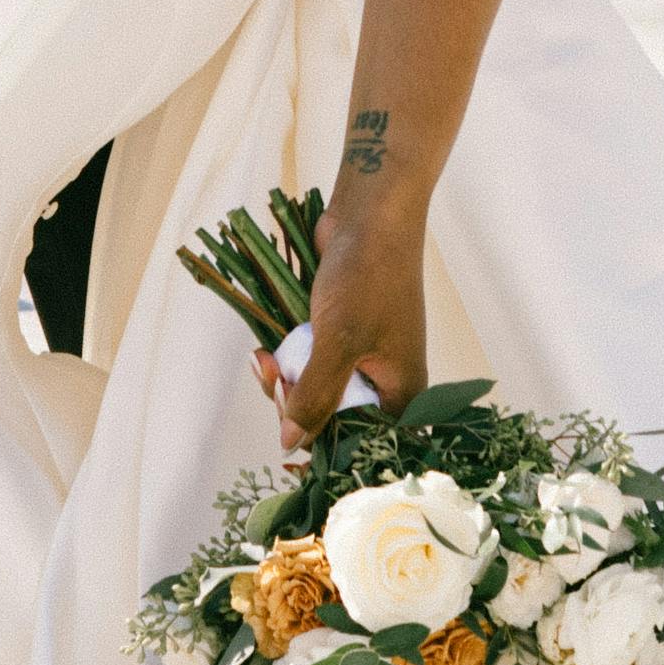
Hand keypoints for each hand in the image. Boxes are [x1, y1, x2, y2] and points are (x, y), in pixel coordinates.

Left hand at [267, 174, 427, 435]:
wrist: (371, 213)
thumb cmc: (368, 275)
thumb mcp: (339, 341)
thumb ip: (316, 396)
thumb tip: (291, 443)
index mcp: (401, 394)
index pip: (362, 446)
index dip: (323, 451)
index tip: (287, 450)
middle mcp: (383, 382)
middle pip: (332, 422)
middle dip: (294, 408)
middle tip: (274, 383)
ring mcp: (359, 358)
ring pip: (314, 392)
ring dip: (283, 383)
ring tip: (263, 361)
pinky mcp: (338, 337)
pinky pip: (307, 364)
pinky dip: (284, 361)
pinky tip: (262, 352)